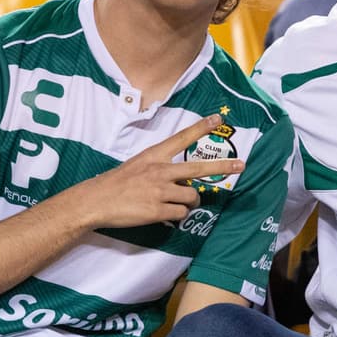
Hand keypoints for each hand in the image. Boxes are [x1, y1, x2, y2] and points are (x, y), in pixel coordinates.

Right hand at [76, 115, 242, 230]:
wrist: (95, 201)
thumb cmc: (117, 183)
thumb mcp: (138, 165)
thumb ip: (162, 168)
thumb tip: (184, 181)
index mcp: (154, 156)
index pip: (181, 138)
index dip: (201, 128)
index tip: (218, 119)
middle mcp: (160, 171)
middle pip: (198, 168)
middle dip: (222, 167)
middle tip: (241, 166)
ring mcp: (159, 191)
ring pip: (191, 198)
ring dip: (190, 203)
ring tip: (176, 204)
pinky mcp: (157, 210)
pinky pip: (180, 215)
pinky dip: (176, 217)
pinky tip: (164, 215)